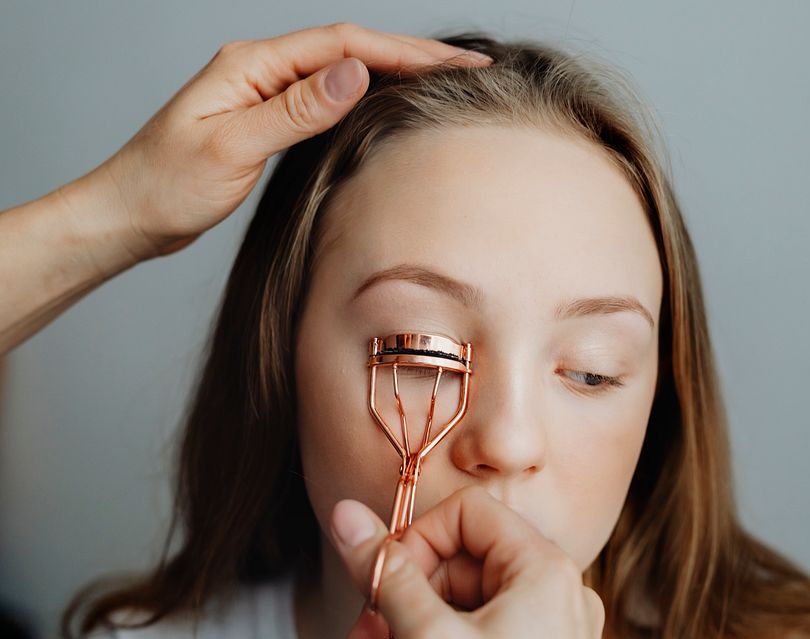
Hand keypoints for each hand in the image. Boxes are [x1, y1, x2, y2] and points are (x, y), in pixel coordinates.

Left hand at [94, 23, 490, 259]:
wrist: (129, 214)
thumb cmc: (166, 185)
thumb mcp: (233, 146)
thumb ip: (297, 109)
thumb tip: (356, 73)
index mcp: (253, 64)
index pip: (344, 44)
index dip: (406, 51)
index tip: (457, 63)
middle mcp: (262, 68)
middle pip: (351, 49)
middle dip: (413, 56)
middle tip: (471, 68)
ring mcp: (266, 92)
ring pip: (344, 71)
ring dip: (395, 72)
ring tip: (446, 81)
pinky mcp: (268, 118)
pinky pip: (329, 98)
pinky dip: (369, 97)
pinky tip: (392, 107)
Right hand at [330, 486, 604, 638]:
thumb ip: (387, 574)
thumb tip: (346, 515)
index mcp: (544, 569)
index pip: (467, 513)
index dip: (415, 539)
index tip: (380, 582)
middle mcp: (556, 592)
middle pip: (463, 559)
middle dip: (408, 594)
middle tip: (367, 636)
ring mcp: (551, 630)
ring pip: (466, 601)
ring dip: (419, 626)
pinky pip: (482, 633)